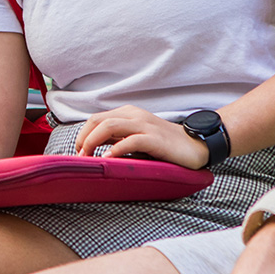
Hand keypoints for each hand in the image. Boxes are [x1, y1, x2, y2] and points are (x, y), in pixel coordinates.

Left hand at [75, 105, 209, 168]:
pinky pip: (130, 140)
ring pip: (109, 125)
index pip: (95, 119)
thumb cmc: (165, 145)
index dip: (82, 135)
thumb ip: (118, 137)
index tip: (79, 153)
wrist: (196, 145)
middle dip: (83, 138)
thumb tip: (93, 146)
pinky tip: (108, 159)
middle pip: (97, 120)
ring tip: (87, 156)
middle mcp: (134, 115)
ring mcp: (144, 125)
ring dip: (93, 141)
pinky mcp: (154, 138)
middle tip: (79, 157)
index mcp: (128, 113)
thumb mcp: (137, 137)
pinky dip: (115, 149)